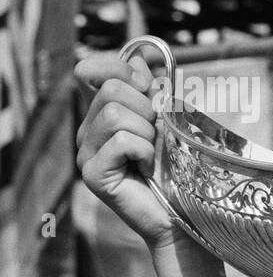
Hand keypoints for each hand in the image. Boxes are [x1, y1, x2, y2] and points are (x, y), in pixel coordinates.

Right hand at [74, 52, 182, 250]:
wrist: (182, 216)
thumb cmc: (180, 168)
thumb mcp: (170, 120)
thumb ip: (153, 90)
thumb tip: (138, 60)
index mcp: (103, 112)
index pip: (88, 70)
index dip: (119, 68)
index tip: (148, 87)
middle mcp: (88, 130)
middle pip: (111, 90)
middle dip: (146, 108)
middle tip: (157, 137)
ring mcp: (86, 152)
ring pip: (114, 115)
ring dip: (147, 133)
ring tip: (153, 155)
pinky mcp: (92, 173)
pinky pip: (122, 141)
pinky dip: (145, 151)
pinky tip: (148, 169)